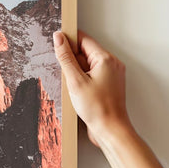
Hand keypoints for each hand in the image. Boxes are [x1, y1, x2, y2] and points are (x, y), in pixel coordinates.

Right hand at [52, 29, 131, 147]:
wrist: (110, 130)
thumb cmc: (97, 108)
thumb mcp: (75, 81)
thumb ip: (66, 57)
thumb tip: (59, 38)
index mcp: (105, 59)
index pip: (84, 39)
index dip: (69, 41)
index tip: (56, 44)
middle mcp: (112, 64)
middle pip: (86, 52)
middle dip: (72, 61)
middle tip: (68, 76)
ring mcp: (112, 74)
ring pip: (88, 64)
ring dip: (77, 72)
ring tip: (75, 88)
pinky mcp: (109, 84)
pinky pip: (92, 75)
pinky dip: (83, 80)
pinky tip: (79, 92)